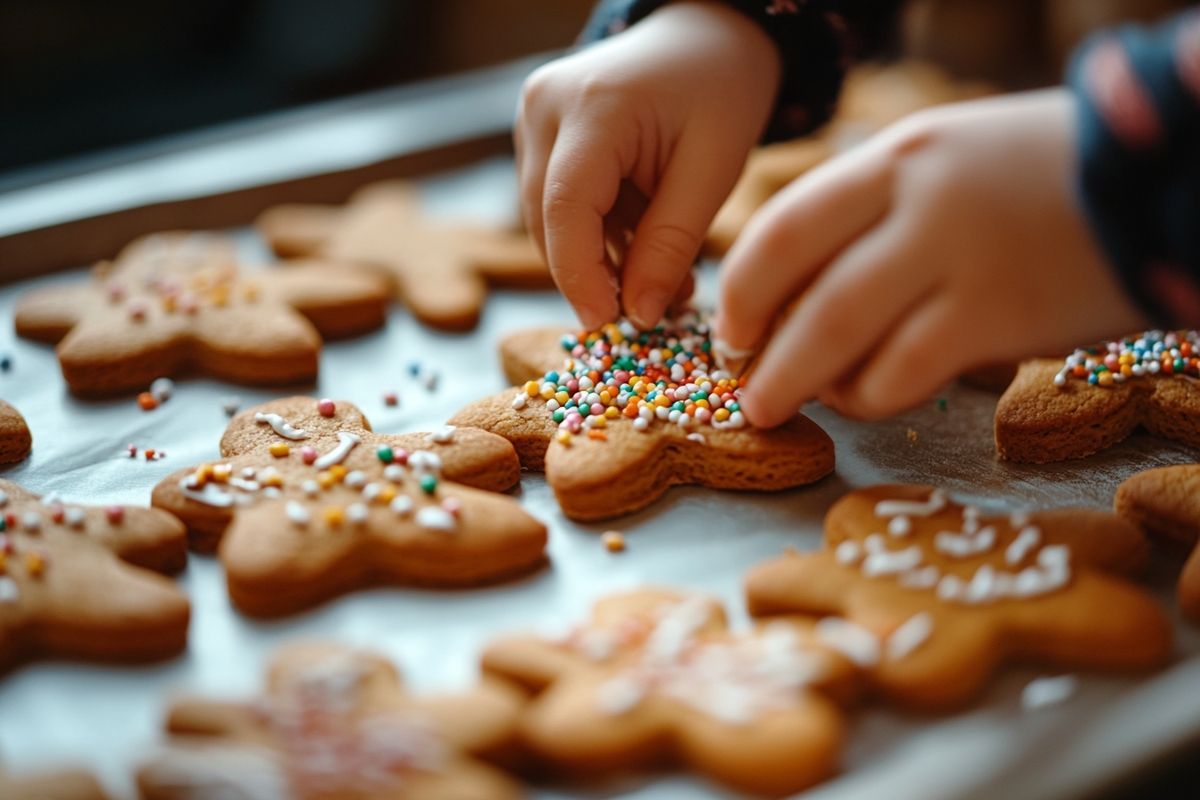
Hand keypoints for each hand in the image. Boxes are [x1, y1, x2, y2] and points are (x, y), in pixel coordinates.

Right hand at [516, 1, 780, 328]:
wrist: (708, 32)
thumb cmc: (722, 87)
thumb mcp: (714, 168)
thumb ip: (672, 243)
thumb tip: (637, 316)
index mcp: (593, 105)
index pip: (566, 208)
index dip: (580, 276)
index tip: (608, 325)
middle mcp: (546, 107)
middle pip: (549, 219)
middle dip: (594, 276)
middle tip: (652, 313)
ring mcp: (535, 118)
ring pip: (550, 219)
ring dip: (600, 259)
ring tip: (664, 280)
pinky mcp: (540, 134)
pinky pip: (559, 203)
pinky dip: (598, 235)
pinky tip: (645, 247)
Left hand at [715, 88, 1145, 425]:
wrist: (1160, 178)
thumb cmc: (1044, 177)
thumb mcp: (952, 162)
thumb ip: (880, 208)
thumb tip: (803, 284)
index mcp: (898, 156)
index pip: (785, 223)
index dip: (744, 286)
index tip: (731, 326)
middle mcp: (917, 199)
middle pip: (798, 282)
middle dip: (754, 343)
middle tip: (740, 383)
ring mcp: (958, 256)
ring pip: (839, 331)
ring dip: (796, 380)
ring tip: (777, 406)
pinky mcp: (998, 315)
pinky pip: (903, 370)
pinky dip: (866, 395)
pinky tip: (861, 399)